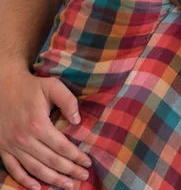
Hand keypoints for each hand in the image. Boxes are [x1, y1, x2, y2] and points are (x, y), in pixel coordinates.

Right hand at [0, 68, 90, 189]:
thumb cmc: (31, 87)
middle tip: (83, 177)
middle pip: (51, 161)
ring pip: (35, 169)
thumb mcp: (52, 86)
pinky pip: (14, 170)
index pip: (62, 146)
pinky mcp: (3, 149)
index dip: (76, 156)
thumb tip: (78, 121)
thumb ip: (67, 100)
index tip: (88, 163)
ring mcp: (12, 146)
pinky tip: (38, 188)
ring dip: (53, 180)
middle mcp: (25, 139)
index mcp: (38, 124)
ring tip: (68, 185)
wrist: (4, 87)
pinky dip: (25, 181)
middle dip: (69, 171)